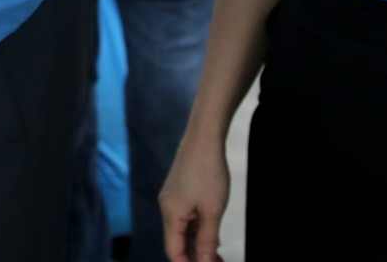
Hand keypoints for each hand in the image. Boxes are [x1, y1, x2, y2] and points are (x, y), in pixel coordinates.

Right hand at [160, 130, 231, 261]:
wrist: (204, 136)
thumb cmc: (208, 171)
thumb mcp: (212, 211)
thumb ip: (207, 240)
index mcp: (170, 214)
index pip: (174, 251)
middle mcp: (167, 207)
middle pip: (177, 242)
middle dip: (195, 256)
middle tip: (219, 261)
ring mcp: (172, 197)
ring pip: (182, 229)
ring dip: (197, 243)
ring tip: (219, 252)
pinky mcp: (179, 189)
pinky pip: (185, 217)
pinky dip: (197, 228)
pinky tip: (212, 232)